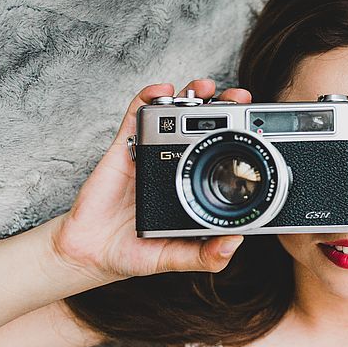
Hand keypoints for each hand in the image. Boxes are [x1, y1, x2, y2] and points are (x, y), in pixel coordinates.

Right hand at [50, 79, 252, 283]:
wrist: (90, 254)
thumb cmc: (134, 253)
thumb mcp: (176, 258)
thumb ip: (205, 257)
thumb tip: (235, 242)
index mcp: (192, 187)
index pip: (221, 156)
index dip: (239, 138)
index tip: (256, 127)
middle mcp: (175, 167)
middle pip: (203, 128)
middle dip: (222, 106)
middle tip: (239, 96)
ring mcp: (151, 155)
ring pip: (174, 115)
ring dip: (190, 95)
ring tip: (205, 88)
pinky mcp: (124, 150)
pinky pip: (136, 117)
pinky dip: (148, 98)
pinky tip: (161, 90)